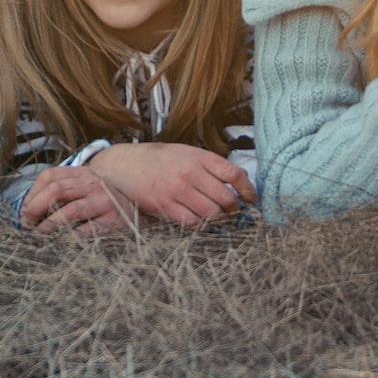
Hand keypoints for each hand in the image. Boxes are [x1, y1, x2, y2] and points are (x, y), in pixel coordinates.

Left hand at [20, 166, 139, 235]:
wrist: (136, 210)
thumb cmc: (100, 202)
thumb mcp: (82, 189)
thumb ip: (60, 193)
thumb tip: (27, 212)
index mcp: (81, 172)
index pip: (49, 177)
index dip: (32, 195)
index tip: (23, 212)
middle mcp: (92, 183)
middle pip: (56, 190)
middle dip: (36, 208)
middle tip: (27, 225)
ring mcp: (104, 201)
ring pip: (71, 210)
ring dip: (50, 224)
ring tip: (40, 234)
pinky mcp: (112, 220)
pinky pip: (88, 230)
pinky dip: (71, 237)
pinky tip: (62, 242)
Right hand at [87, 142, 256, 227]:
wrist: (125, 164)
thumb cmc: (159, 159)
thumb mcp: (186, 152)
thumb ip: (209, 166)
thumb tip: (237, 185)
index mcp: (198, 156)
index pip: (234, 174)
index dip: (249, 190)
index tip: (252, 199)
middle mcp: (190, 172)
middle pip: (226, 198)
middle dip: (235, 210)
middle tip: (234, 213)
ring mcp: (177, 190)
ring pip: (212, 214)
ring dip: (219, 220)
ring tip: (218, 220)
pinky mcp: (165, 206)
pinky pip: (192, 223)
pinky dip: (200, 226)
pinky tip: (199, 222)